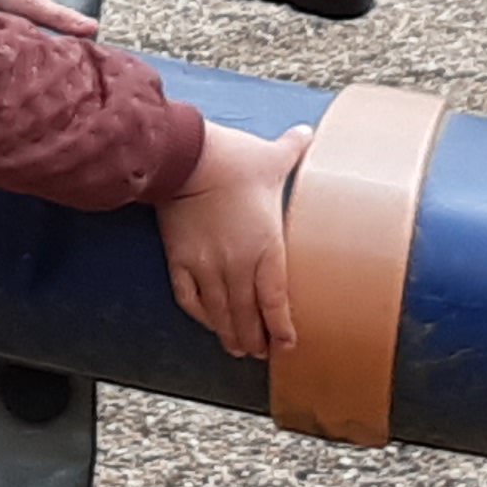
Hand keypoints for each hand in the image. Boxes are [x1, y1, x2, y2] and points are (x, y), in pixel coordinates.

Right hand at [159, 117, 309, 360]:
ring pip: (220, 314)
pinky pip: (190, 298)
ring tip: (237, 349)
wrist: (186, 158)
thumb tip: (306, 133)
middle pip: (248, 316)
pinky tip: (207, 322)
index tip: (287, 344)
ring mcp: (206, 266)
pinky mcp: (180, 261)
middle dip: (256, 340)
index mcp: (266, 248)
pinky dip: (200, 315)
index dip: (281, 328)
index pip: (276, 302)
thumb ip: (293, 149)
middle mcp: (238, 265)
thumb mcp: (272, 157)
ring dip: (230, 335)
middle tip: (261, 353)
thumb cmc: (233, 159)